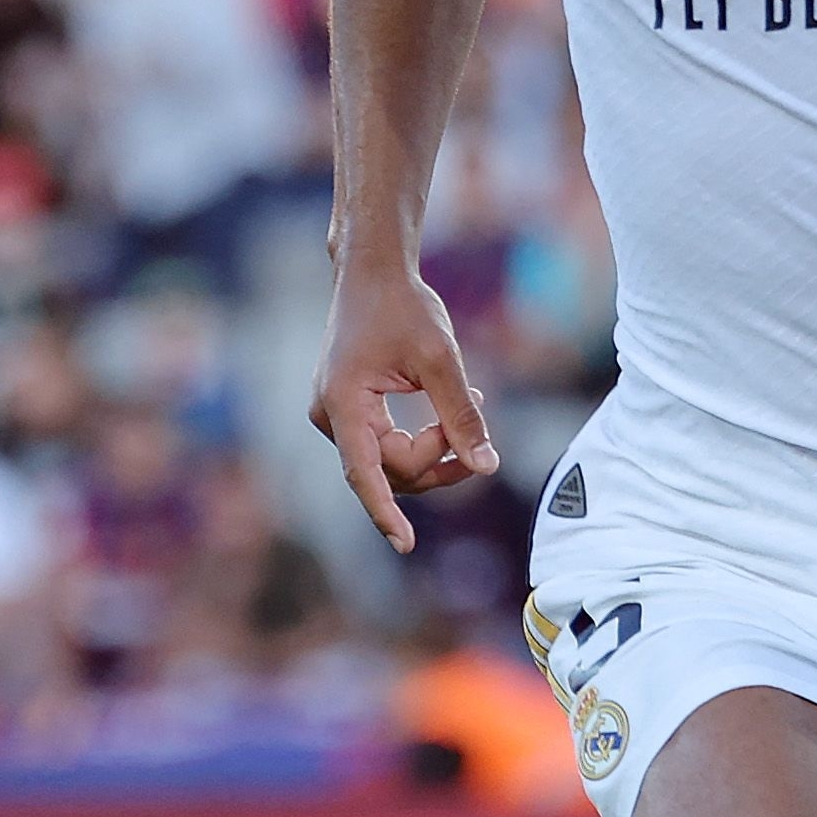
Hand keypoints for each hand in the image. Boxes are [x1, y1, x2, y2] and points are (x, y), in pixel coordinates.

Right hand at [308, 259, 499, 552]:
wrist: (372, 273)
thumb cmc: (403, 308)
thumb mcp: (440, 359)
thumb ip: (460, 415)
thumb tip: (486, 466)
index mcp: (343, 405)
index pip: (365, 473)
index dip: (386, 513)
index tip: (406, 544)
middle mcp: (331, 416)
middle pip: (389, 468)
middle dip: (437, 456)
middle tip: (474, 409)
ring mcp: (337, 415)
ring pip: (390, 459)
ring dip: (433, 446)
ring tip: (470, 400)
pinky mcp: (350, 410)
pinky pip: (386, 442)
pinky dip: (421, 434)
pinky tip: (451, 409)